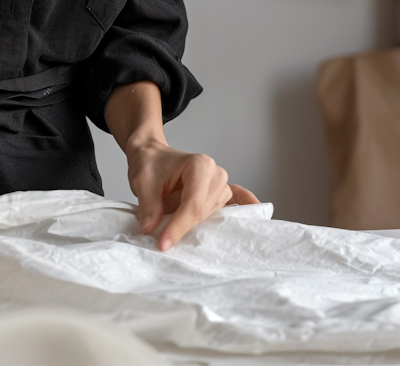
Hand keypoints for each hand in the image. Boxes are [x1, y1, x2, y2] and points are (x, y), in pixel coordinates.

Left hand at [104, 81, 257, 251]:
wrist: (152, 155)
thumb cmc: (150, 164)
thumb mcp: (142, 182)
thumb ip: (148, 206)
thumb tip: (151, 229)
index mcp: (199, 165)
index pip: (194, 205)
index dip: (179, 227)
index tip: (163, 244)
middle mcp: (216, 174)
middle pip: (206, 212)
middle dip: (185, 227)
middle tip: (162, 240)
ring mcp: (221, 184)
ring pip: (214, 215)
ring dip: (196, 224)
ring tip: (175, 227)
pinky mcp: (222, 193)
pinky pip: (239, 199)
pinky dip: (246, 207)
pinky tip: (257, 214)